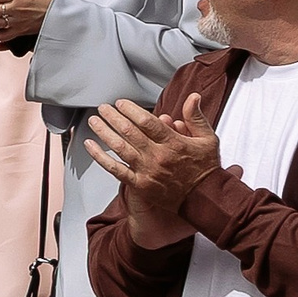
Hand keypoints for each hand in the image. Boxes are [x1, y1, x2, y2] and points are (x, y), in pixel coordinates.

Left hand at [86, 94, 220, 233]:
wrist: (204, 200)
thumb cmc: (205, 169)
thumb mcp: (208, 140)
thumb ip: (196, 117)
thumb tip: (193, 97)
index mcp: (174, 143)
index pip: (147, 122)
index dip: (131, 110)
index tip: (121, 103)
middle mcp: (159, 156)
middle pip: (129, 132)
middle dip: (113, 117)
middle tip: (103, 108)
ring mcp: (147, 171)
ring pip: (120, 147)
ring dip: (103, 132)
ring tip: (94, 121)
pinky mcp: (140, 184)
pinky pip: (114, 169)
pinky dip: (99, 156)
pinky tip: (89, 145)